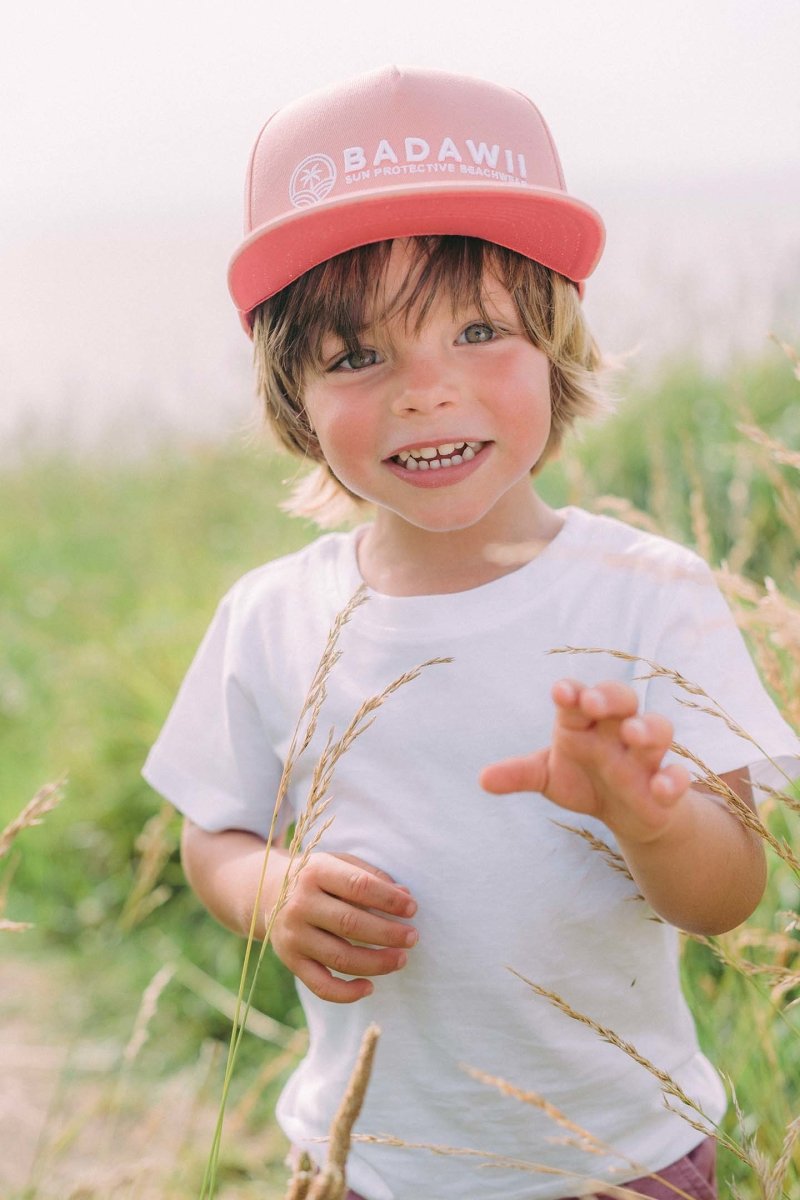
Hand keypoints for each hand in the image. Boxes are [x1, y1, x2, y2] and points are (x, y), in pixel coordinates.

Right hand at [270, 852, 417, 1003]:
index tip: (413, 908)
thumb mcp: (338, 862)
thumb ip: (370, 875)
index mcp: (315, 872)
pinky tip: (370, 987)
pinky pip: (320, 985)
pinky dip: (346, 993)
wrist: (266, 892)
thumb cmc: (316, 877)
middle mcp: (300, 904)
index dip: (389, 899)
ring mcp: (293, 935)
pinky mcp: (290, 961)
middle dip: (388, 933)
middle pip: (351, 923)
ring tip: (401, 959)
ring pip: (340, 957)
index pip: (358, 886)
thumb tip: (404, 894)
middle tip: (413, 937)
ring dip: (376, 963)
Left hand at [480, 679, 691, 844]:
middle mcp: (617, 730)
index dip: (570, 692)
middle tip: (592, 701)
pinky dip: (673, 780)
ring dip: (647, 729)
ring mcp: (645, 755)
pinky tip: (660, 788)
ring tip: (632, 734)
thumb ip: (519, 774)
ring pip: (657, 728)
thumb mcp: (548, 777)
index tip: (559, 692)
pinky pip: (677, 775)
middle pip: (621, 699)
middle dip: (608, 697)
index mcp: (584, 722)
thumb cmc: (584, 781)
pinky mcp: (666, 783)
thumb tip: (482, 779)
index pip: (577, 698)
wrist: (626, 813)